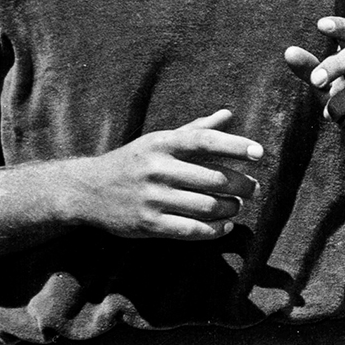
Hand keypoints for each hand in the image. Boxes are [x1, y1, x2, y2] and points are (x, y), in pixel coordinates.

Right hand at [69, 108, 262, 240]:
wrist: (85, 191)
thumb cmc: (132, 162)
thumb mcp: (158, 141)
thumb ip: (194, 130)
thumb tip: (228, 114)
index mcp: (161, 144)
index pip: (205, 141)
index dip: (235, 146)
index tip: (259, 153)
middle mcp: (157, 169)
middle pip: (214, 178)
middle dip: (242, 185)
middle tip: (253, 188)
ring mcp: (152, 198)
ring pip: (208, 206)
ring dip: (231, 208)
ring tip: (237, 205)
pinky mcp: (148, 225)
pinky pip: (192, 230)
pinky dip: (215, 230)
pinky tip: (225, 225)